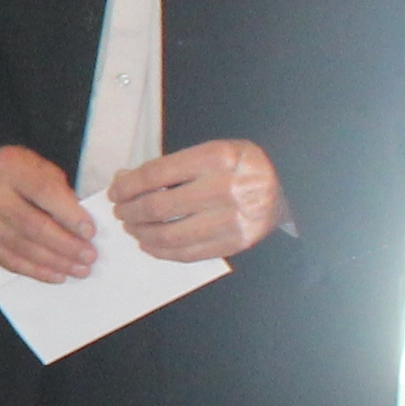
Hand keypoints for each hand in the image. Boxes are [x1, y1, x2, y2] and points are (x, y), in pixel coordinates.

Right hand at [0, 143, 94, 282]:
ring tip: (79, 269)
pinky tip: (56, 274)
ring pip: (22, 246)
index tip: (90, 232)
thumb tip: (82, 229)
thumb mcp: (44, 170)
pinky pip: (9, 260)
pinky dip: (36, 270)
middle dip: (65, 244)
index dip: (69, 215)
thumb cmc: (22, 175)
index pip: (43, 192)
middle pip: (31, 224)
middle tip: (89, 256)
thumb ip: (62, 194)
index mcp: (8, 165)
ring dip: (55, 261)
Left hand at [110, 138, 284, 263]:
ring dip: (141, 234)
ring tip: (132, 228)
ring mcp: (232, 219)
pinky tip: (150, 243)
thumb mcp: (209, 152)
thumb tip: (124, 180)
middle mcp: (224, 189)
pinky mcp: (237, 242)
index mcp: (214, 158)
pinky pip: (189, 253)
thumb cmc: (241, 165)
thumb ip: (168, 167)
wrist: (289, 183)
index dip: (127, 186)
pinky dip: (162, 251)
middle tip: (121, 212)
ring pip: (170, 235)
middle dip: (130, 212)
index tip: (116, 192)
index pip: (155, 175)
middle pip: (158, 207)